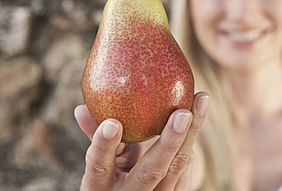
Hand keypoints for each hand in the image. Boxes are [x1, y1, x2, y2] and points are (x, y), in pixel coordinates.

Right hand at [74, 92, 208, 190]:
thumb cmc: (113, 179)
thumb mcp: (102, 166)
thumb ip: (97, 137)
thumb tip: (81, 108)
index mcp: (101, 189)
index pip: (100, 167)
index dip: (104, 147)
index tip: (112, 123)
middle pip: (152, 172)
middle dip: (169, 142)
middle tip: (182, 113)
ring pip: (178, 167)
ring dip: (192, 132)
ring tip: (201, 99)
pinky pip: (187, 166)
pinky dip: (191, 138)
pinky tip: (199, 110)